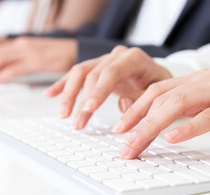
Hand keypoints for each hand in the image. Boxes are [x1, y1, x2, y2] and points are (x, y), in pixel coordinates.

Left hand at [0, 37, 77, 82]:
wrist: (76, 50)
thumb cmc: (58, 55)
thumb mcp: (35, 55)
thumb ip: (20, 62)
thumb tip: (4, 73)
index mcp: (20, 43)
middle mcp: (21, 44)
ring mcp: (28, 52)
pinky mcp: (36, 62)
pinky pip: (13, 68)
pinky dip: (0, 75)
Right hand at [44, 45, 171, 128]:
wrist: (157, 76)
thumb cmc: (160, 85)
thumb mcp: (159, 93)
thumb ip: (143, 99)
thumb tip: (123, 105)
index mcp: (134, 58)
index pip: (111, 72)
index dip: (98, 91)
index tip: (89, 109)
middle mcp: (117, 56)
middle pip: (92, 75)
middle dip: (82, 101)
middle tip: (77, 123)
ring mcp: (104, 60)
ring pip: (80, 73)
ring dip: (69, 95)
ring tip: (64, 115)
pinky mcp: (96, 67)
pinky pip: (75, 74)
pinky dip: (62, 85)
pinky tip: (50, 94)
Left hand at [111, 68, 209, 158]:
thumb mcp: (206, 105)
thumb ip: (182, 108)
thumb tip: (153, 120)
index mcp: (195, 79)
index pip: (156, 91)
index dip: (134, 108)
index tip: (118, 127)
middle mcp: (204, 80)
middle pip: (161, 98)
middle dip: (137, 120)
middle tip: (121, 142)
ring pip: (178, 104)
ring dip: (152, 126)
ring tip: (136, 143)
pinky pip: (209, 116)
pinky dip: (188, 127)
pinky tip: (172, 139)